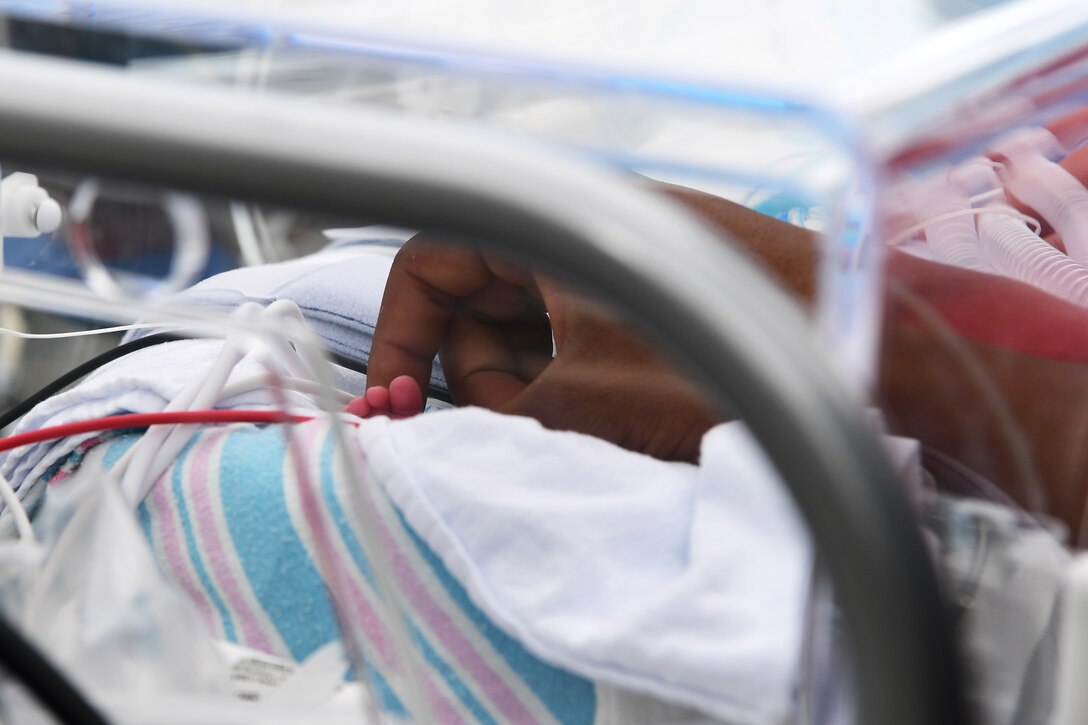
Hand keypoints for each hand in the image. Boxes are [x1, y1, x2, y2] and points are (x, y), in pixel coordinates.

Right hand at [360, 234, 718, 461]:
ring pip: (524, 330)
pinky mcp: (645, 305)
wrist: (851, 357)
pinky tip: (599, 422)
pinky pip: (573, 341)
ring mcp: (611, 271)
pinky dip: (565, 384)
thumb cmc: (724, 362)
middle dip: (469, 373)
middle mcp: (572, 238)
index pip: (429, 266)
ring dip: (523, 387)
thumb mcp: (580, 400)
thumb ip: (491, 413)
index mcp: (545, 228)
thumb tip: (429, 421)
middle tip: (495, 431)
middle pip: (474, 304)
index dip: (399, 335)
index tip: (392, 402)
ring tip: (568, 430)